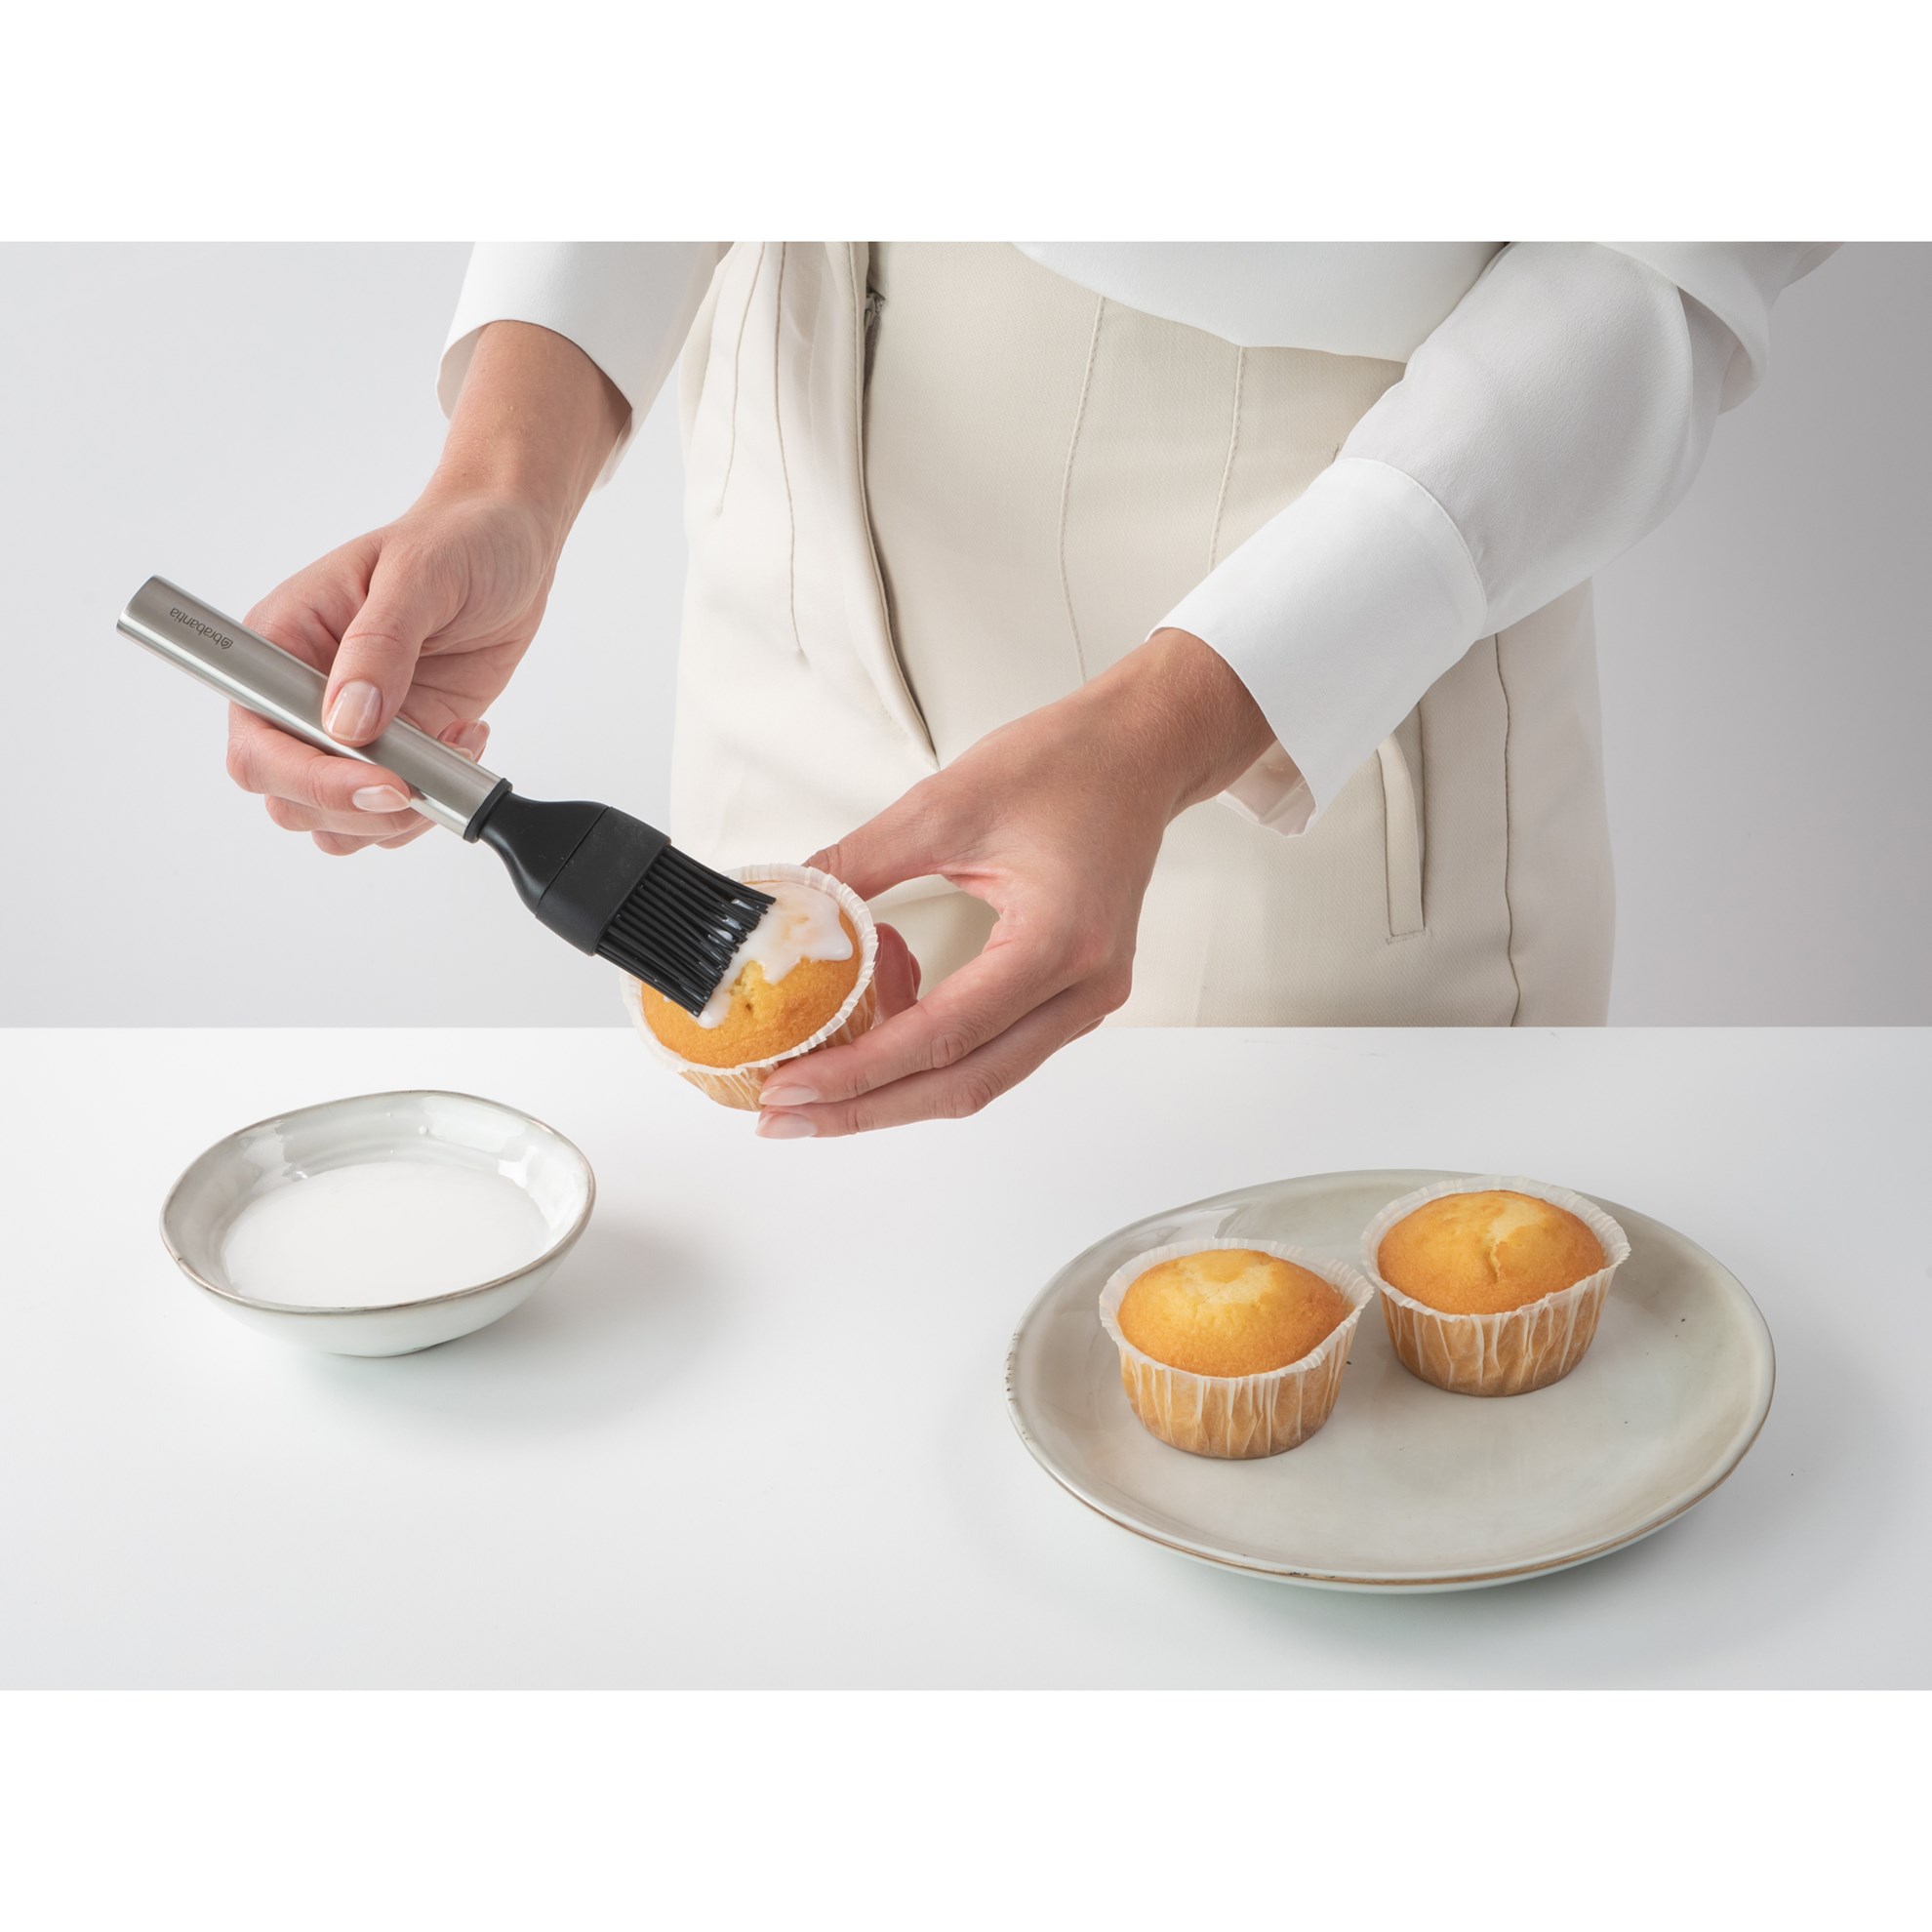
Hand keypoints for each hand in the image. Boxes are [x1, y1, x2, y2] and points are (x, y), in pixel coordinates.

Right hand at [229, 494, 555, 851]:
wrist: (508, 548)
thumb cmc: (456, 541)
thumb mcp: (418, 574)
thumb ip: (379, 645)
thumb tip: (348, 719)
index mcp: (280, 645)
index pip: (257, 739)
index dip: (311, 777)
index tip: (382, 780)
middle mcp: (303, 698)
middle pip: (287, 796)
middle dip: (356, 807)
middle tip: (422, 781)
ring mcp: (351, 733)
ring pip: (335, 821)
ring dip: (396, 816)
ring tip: (453, 753)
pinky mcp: (399, 751)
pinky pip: (391, 815)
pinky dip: (433, 803)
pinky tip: (465, 745)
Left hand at [755, 629, 1283, 1136]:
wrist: (1138, 750)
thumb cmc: (1070, 766)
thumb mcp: (945, 805)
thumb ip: (860, 864)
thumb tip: (794, 912)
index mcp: (1059, 943)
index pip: (944, 1035)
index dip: (860, 1072)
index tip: (794, 1087)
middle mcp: (1083, 988)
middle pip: (964, 1084)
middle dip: (867, 1107)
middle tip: (788, 1115)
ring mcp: (1083, 999)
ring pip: (979, 1076)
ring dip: (895, 1085)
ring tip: (819, 1076)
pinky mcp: (1070, 994)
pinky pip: (993, 1046)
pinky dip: (928, 1046)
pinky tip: (882, 1009)